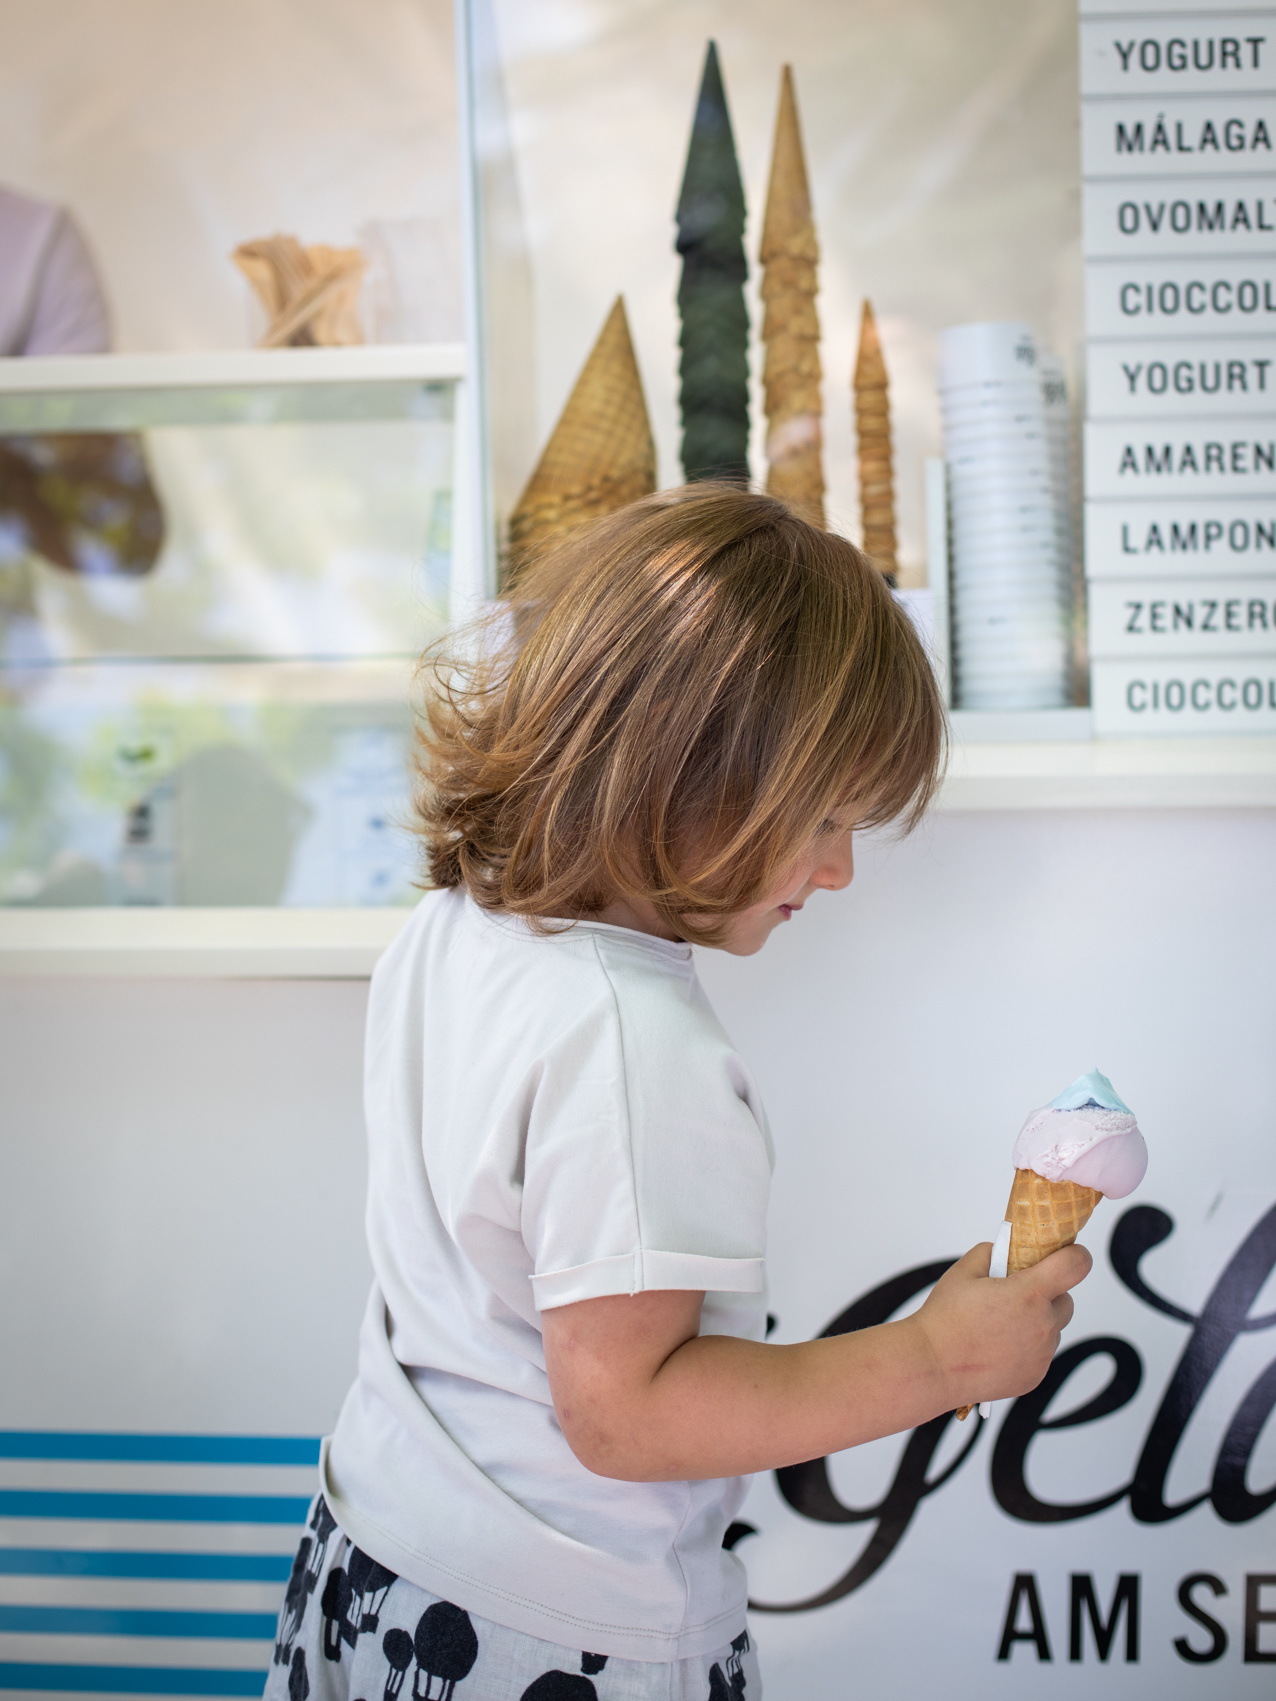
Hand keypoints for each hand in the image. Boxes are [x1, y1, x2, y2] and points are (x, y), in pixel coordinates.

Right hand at [911, 1240, 1091, 1410]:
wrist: (933, 1365)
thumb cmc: (945, 1317)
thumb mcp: (964, 1270)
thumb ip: (991, 1253)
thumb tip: (1007, 1251)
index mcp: (1029, 1293)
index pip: (1076, 1265)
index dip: (1075, 1255)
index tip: (1068, 1255)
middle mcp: (1043, 1325)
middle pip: (1065, 1300)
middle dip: (1046, 1295)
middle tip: (1014, 1297)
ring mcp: (1041, 1355)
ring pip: (1052, 1330)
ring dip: (1036, 1323)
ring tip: (998, 1327)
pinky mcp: (1035, 1377)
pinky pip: (1040, 1354)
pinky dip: (1026, 1348)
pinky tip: (996, 1348)